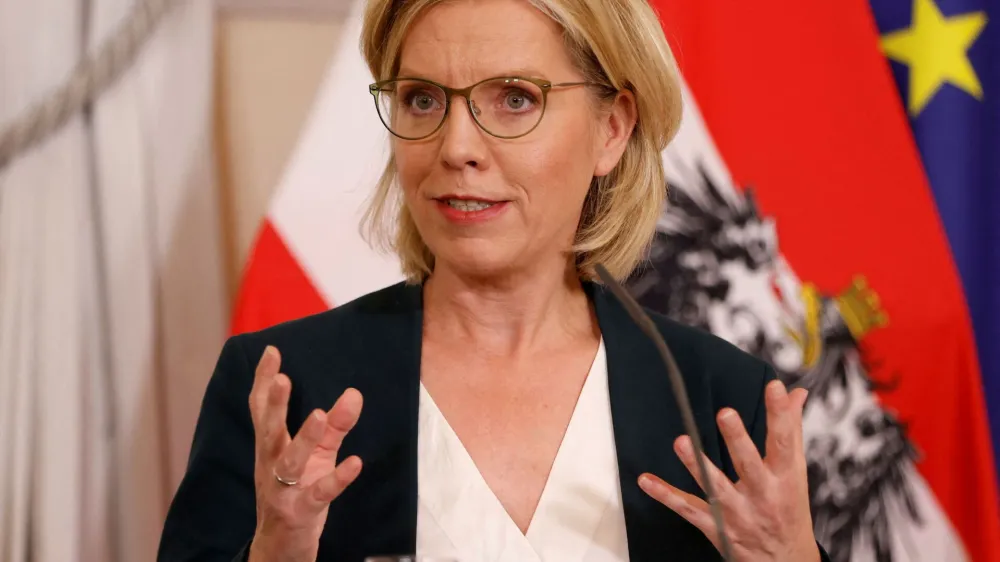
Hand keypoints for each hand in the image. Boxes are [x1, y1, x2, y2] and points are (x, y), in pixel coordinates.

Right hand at [247, 346, 363, 561]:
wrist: (281, 545)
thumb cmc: (297, 490)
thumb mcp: (317, 454)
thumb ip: (335, 425)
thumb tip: (355, 393)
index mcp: (270, 446)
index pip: (261, 410)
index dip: (264, 382)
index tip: (272, 352)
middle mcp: (271, 464)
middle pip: (269, 431)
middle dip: (275, 405)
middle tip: (283, 378)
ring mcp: (283, 489)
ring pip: (290, 462)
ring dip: (304, 439)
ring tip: (319, 415)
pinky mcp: (301, 511)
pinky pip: (320, 494)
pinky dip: (337, 479)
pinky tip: (354, 463)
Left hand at [638, 380, 819, 561]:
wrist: (785, 561)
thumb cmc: (788, 510)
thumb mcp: (795, 473)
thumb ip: (791, 431)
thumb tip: (796, 394)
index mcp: (785, 478)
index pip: (784, 442)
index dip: (780, 415)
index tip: (774, 389)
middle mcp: (762, 495)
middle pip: (749, 464)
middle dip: (738, 440)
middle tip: (726, 413)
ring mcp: (737, 512)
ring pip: (715, 487)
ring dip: (696, 465)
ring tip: (682, 442)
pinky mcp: (715, 526)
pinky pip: (687, 509)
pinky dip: (666, 495)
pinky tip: (647, 480)